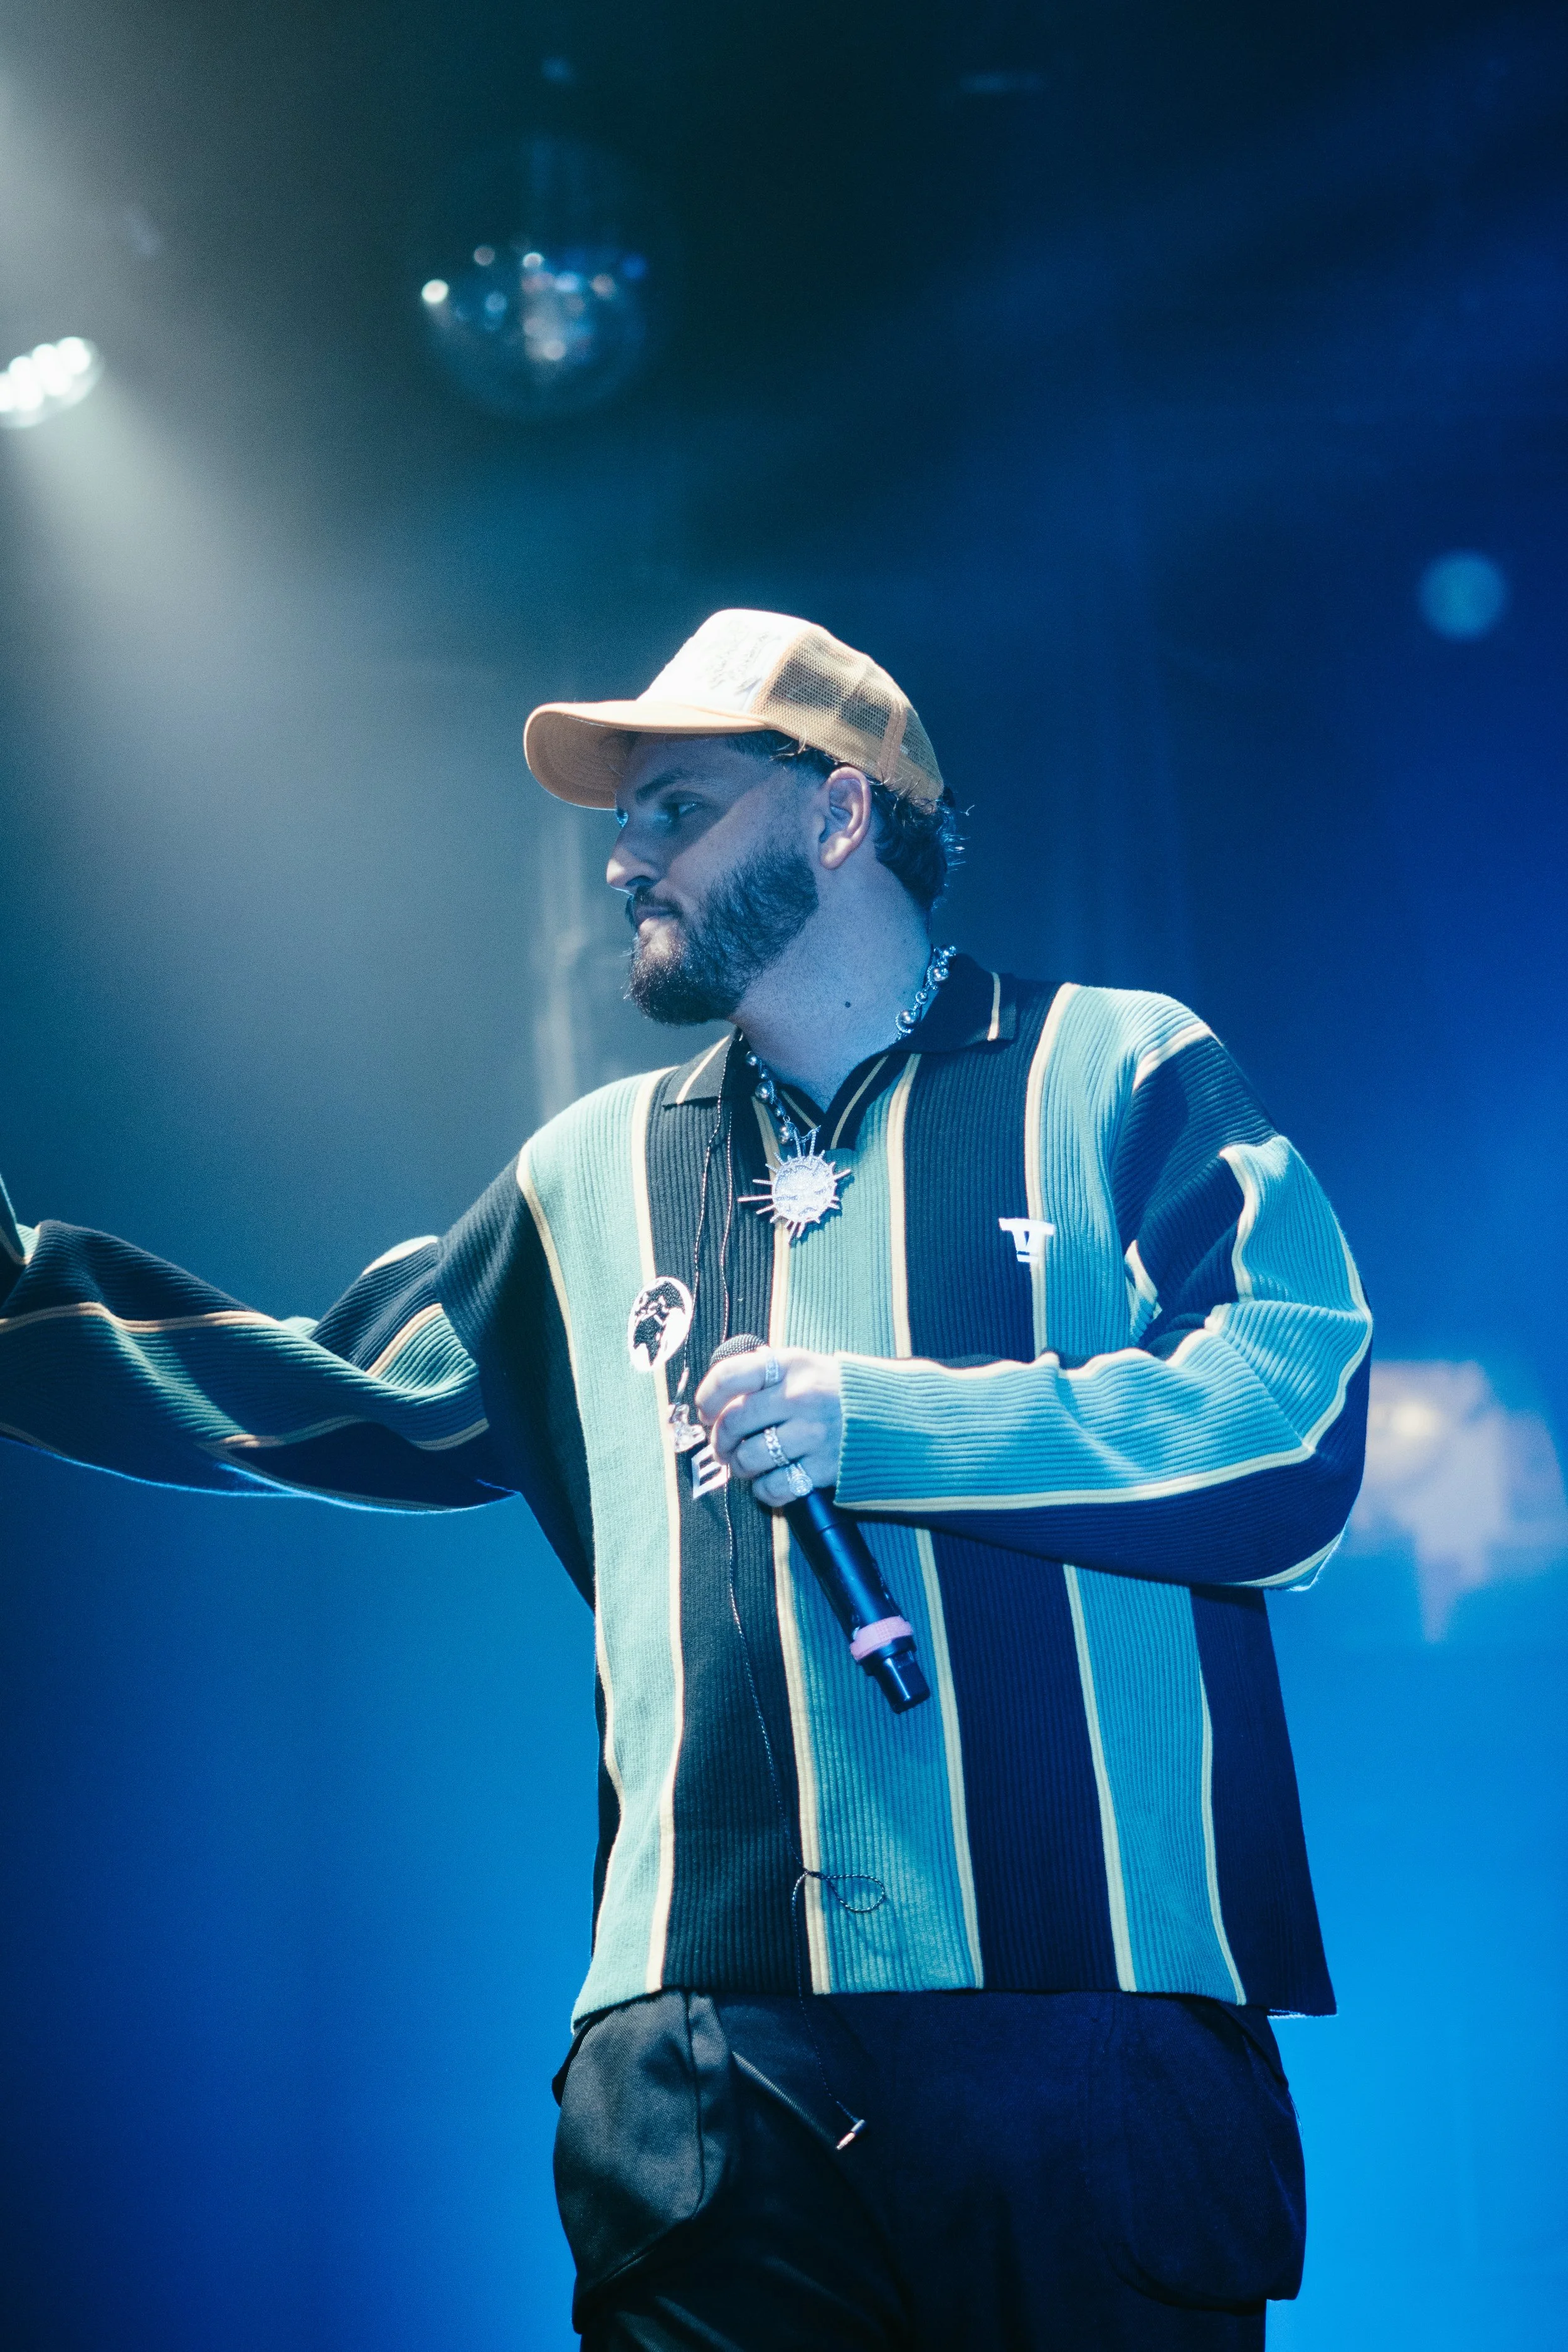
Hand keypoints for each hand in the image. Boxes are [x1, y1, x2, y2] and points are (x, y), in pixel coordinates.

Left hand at [695, 1344, 843, 1508]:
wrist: (893, 1413)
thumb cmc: (835, 1390)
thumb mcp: (802, 1365)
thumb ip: (763, 1376)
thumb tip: (716, 1401)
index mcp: (789, 1365)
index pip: (729, 1376)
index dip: (706, 1397)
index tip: (705, 1411)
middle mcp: (799, 1397)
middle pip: (733, 1421)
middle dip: (719, 1439)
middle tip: (723, 1446)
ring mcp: (813, 1433)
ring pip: (750, 1457)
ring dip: (740, 1465)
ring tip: (746, 1463)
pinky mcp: (825, 1467)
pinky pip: (775, 1487)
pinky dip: (764, 1490)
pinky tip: (768, 1482)